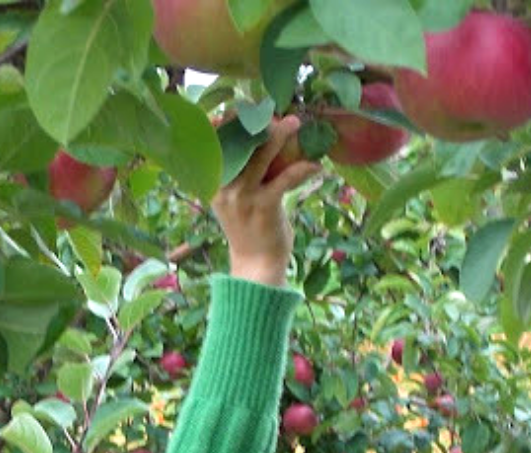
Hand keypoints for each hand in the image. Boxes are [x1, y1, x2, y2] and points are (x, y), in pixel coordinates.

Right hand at [211, 116, 319, 287]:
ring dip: (281, 135)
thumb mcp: (236, 201)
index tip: (240, 107)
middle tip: (273, 108)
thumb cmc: (249, 229)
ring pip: (261, 156)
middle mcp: (225, 189)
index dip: (227, 123)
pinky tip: (315, 165)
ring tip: (296, 123)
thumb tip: (260, 142)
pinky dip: (303, 169)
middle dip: (256, 121)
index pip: (216, 145)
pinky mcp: (264, 207)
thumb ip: (241, 175)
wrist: (255, 265)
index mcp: (215, 184)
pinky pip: (285, 179)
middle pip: (239, 144)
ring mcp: (243, 198)